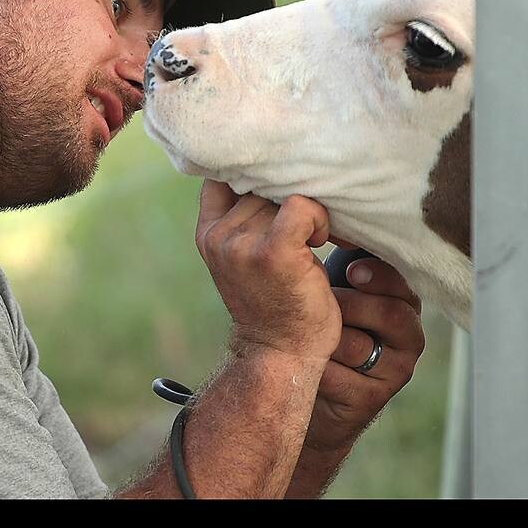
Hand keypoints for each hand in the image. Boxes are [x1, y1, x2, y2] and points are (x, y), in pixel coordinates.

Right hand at [195, 179, 340, 362]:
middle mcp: (219, 236)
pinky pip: (300, 206)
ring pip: (283, 193)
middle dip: (288, 196)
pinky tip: (318, 241)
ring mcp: (242, 244)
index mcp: (208, 233)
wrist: (279, 355)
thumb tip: (271, 173)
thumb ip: (245, 219)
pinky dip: (318, 218)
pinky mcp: (272, 252)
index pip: (223, 174)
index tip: (278, 187)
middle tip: (305, 225)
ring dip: (307, 211)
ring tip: (312, 240)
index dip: (254, 172)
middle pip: (261, 183)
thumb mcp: (246, 256)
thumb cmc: (274, 304)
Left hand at [303, 256, 425, 453]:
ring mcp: (395, 370)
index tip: (351, 272)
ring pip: (363, 348)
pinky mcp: (374, 398)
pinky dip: (321, 367)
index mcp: (402, 301)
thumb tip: (328, 217)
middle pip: (394, 314)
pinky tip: (307, 361)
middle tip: (329, 300)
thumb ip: (345, 260)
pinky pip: (346, 380)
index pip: (403, 283)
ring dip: (331, 337)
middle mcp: (408, 335)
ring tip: (310, 332)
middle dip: (355, 305)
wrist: (310, 382)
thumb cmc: (323, 323)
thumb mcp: (337, 287)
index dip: (379, 275)